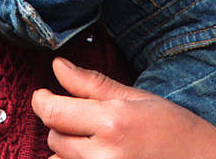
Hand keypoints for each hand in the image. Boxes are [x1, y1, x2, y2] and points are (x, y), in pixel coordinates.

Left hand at [32, 57, 215, 158]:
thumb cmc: (174, 128)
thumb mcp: (136, 97)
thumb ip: (92, 84)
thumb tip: (57, 66)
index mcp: (113, 122)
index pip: (54, 112)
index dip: (41, 100)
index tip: (42, 94)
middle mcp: (103, 155)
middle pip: (54, 136)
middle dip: (63, 123)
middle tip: (89, 117)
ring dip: (67, 149)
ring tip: (97, 141)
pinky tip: (98, 154)